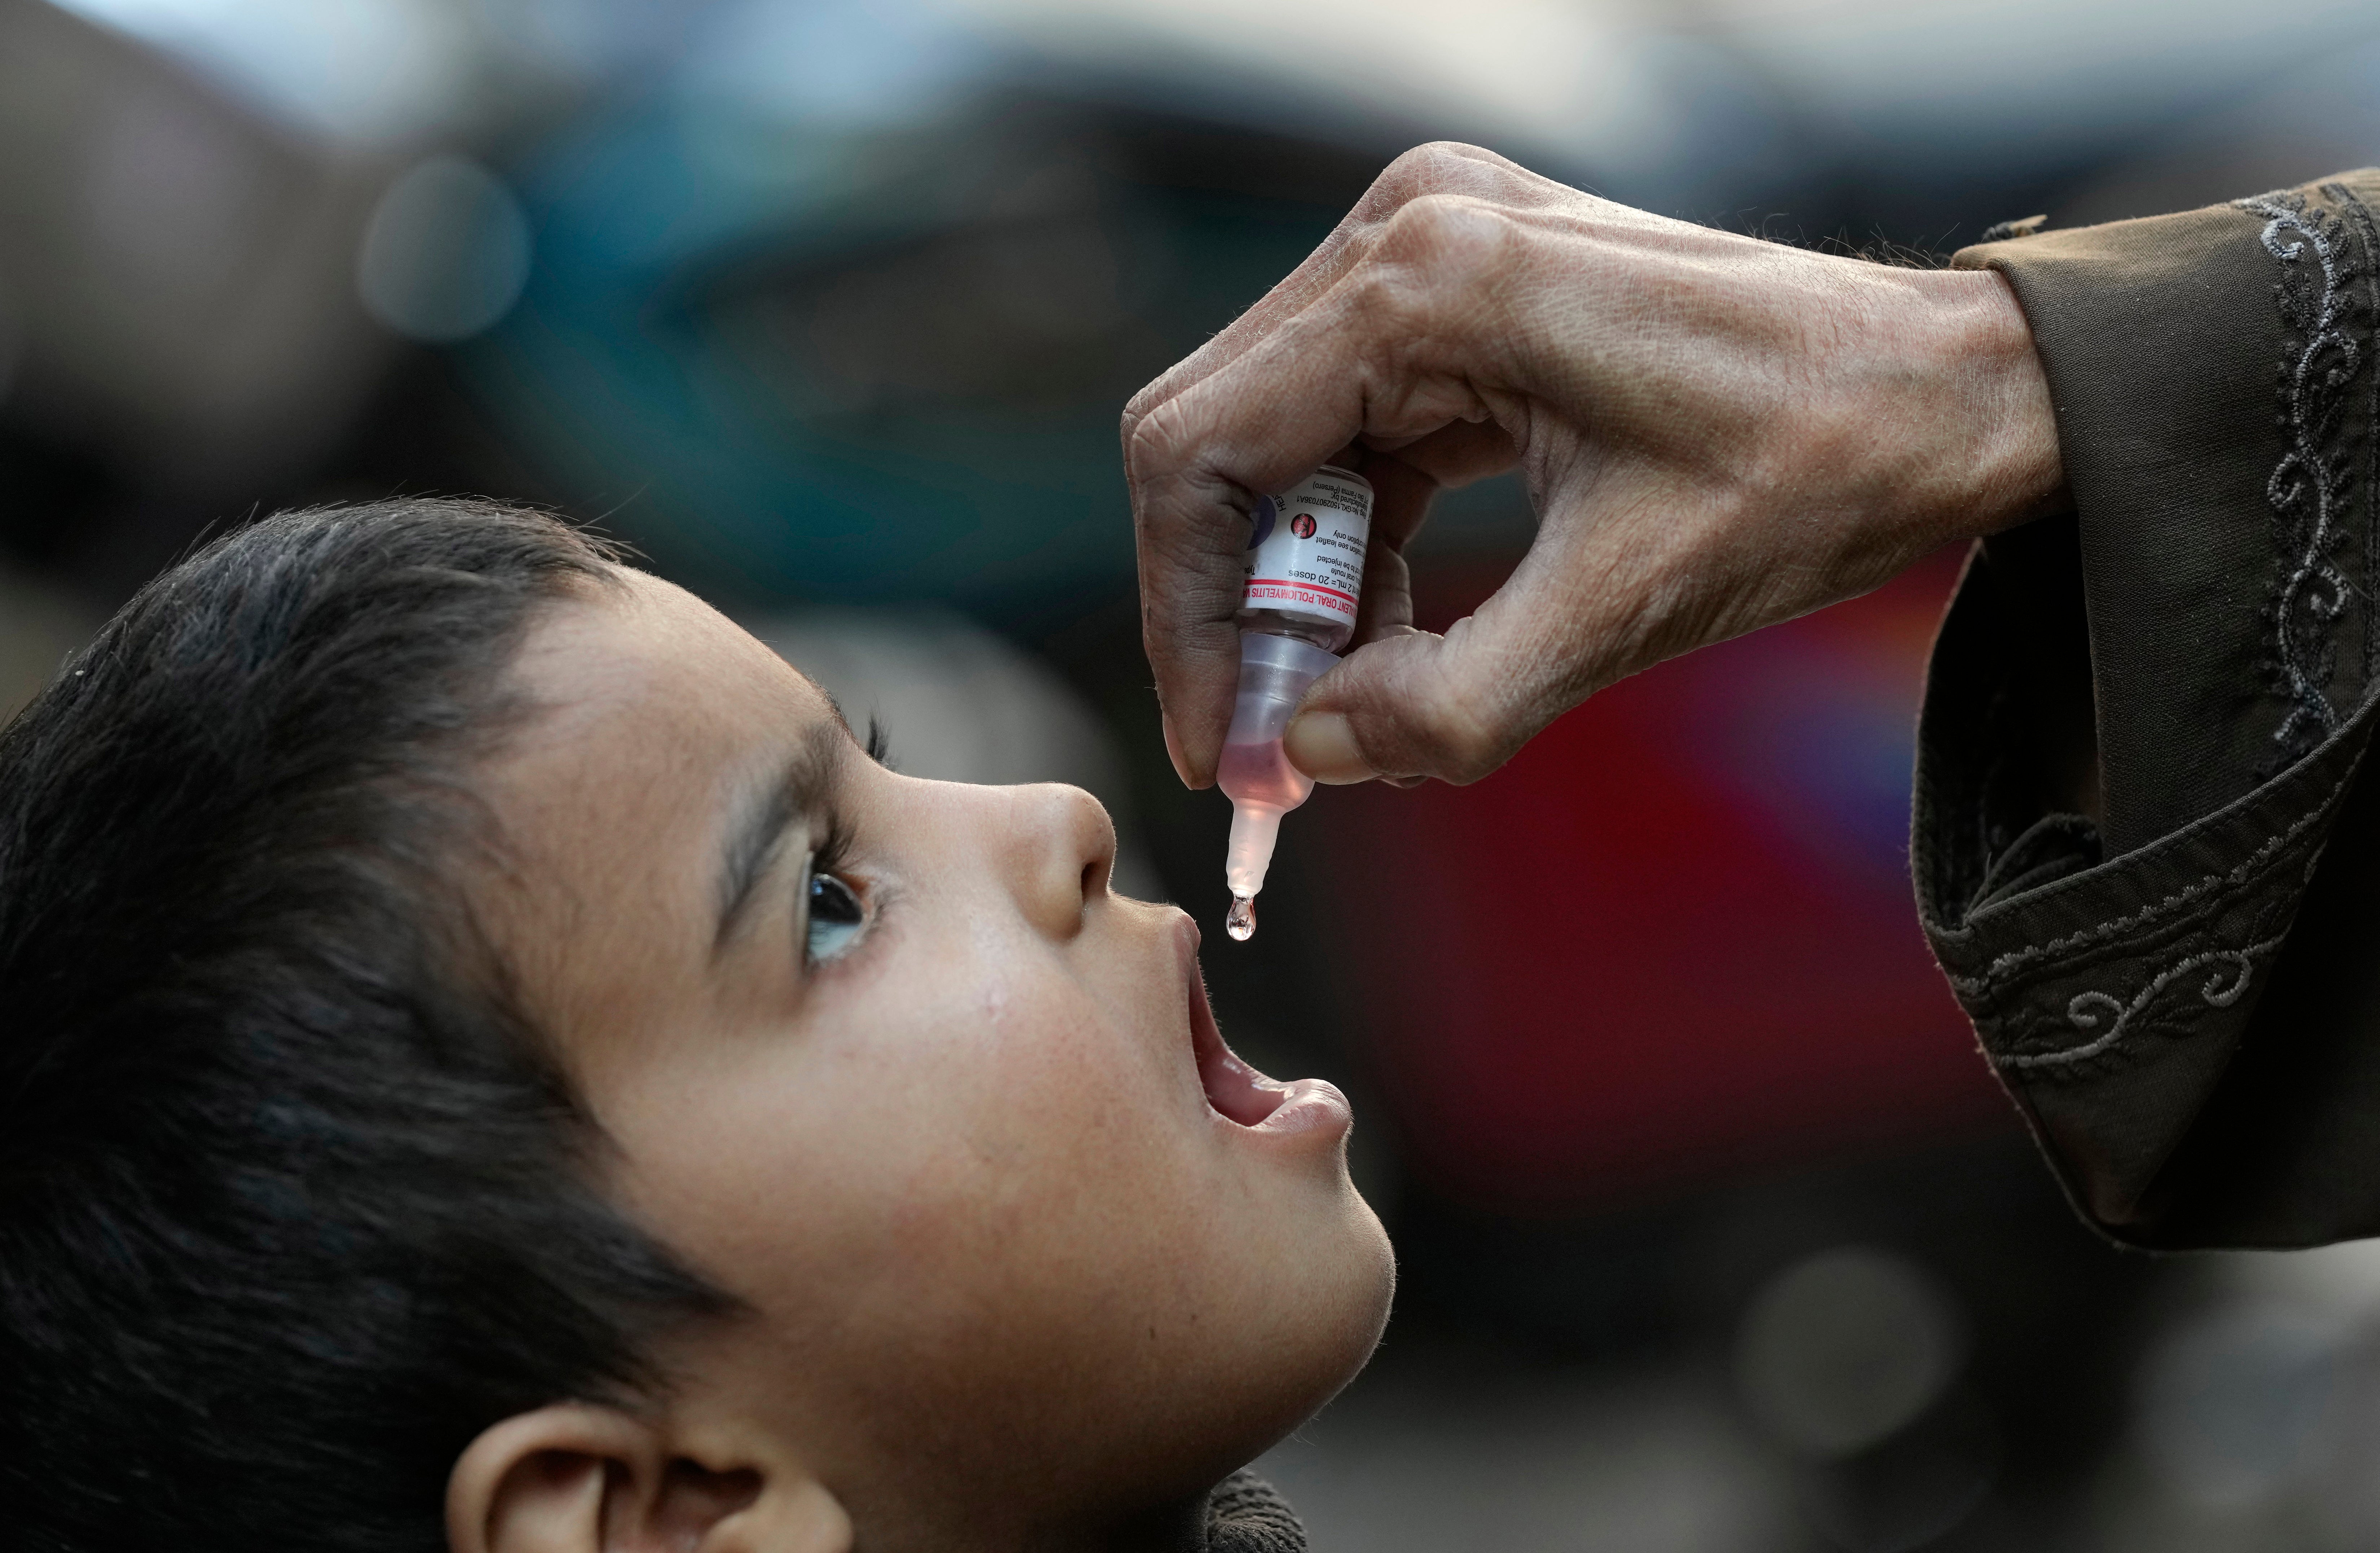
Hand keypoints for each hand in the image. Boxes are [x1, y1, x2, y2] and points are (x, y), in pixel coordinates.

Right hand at [1123, 142, 2063, 788]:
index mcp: (1433, 279)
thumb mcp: (1626, 611)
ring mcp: (1433, 244)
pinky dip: (1352, 541)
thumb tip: (1311, 756)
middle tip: (1279, 746)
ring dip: (1296, 586)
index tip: (1227, 749)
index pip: (1203, 454)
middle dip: (1237, 612)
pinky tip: (1394, 628)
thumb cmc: (1817, 469)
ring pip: (1276, 442)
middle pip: (1221, 442)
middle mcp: (1409, 229)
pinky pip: (1348, 427)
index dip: (1191, 621)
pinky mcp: (1462, 285)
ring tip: (1350, 703)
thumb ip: (1449, 703)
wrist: (1948, 391)